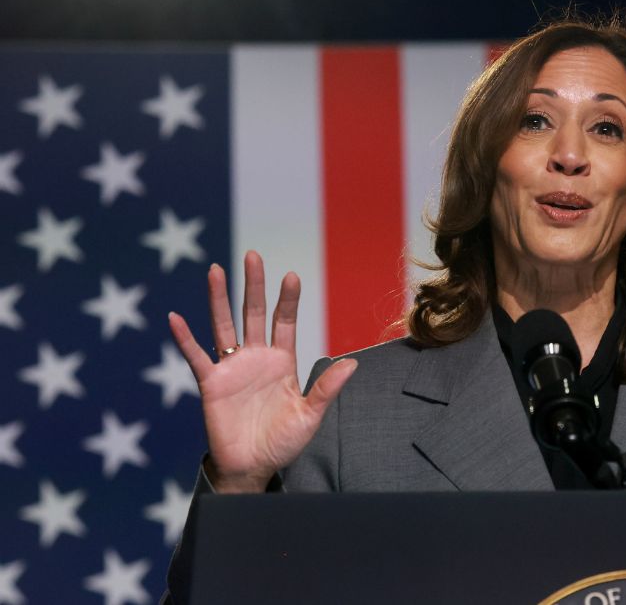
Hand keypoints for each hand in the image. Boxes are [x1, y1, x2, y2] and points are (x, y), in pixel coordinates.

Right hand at [168, 251, 357, 492]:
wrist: (253, 467)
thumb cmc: (283, 442)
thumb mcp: (310, 415)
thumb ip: (327, 388)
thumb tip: (352, 363)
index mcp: (283, 362)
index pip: (285, 323)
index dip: (287, 300)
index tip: (291, 276)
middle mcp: (256, 358)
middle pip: (254, 314)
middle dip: (254, 286)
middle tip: (252, 256)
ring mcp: (232, 368)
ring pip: (224, 326)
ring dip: (219, 299)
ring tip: (215, 270)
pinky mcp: (211, 383)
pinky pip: (196, 357)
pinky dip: (185, 338)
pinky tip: (176, 318)